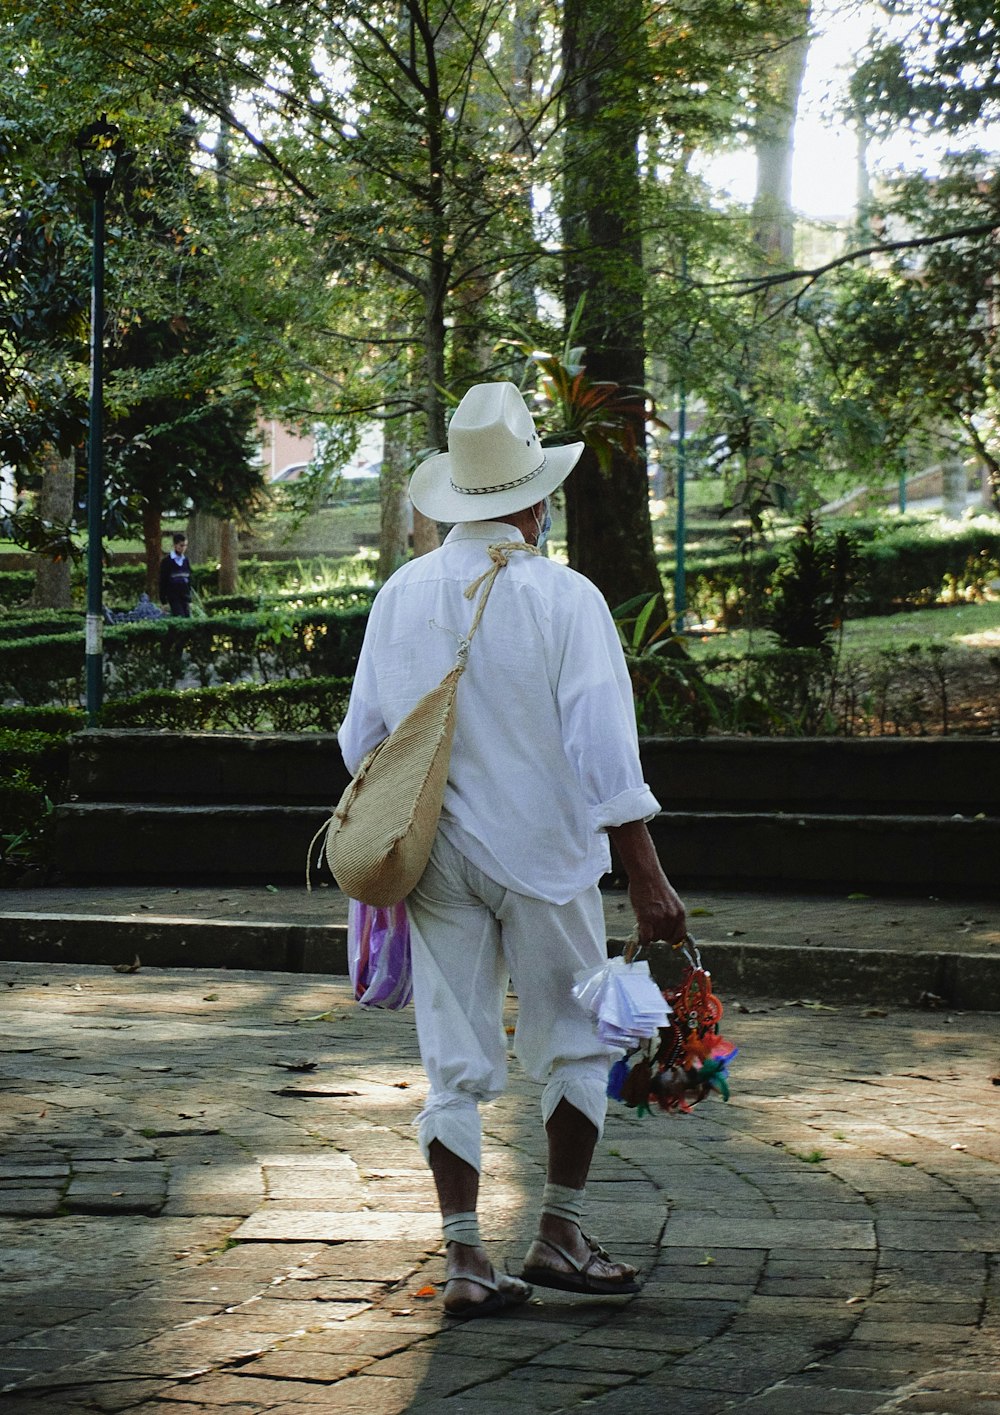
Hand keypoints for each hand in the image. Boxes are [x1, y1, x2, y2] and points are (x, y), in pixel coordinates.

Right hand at [607, 820, 686, 946]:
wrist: (647, 875)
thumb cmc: (655, 886)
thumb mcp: (671, 902)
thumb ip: (672, 916)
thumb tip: (668, 929)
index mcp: (680, 913)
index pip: (680, 936)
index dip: (672, 938)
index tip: (666, 938)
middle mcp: (672, 917)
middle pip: (666, 938)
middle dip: (658, 934)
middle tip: (651, 925)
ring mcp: (660, 919)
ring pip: (655, 938)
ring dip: (649, 934)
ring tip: (645, 922)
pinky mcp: (647, 919)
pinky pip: (646, 938)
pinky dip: (643, 939)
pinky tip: (640, 933)